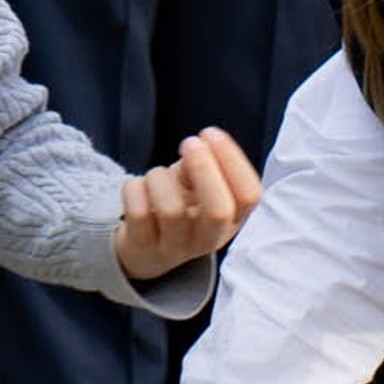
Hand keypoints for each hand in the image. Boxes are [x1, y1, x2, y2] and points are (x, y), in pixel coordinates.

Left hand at [113, 126, 259, 281]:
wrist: (148, 246)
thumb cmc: (179, 206)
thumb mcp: (197, 185)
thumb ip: (201, 166)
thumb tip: (198, 147)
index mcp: (232, 219)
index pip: (249, 195)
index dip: (232, 159)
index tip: (210, 134)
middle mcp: (209, 238)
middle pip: (219, 210)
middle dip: (203, 168)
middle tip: (190, 143)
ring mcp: (176, 248)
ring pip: (171, 209)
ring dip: (160, 177)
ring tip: (157, 176)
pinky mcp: (144, 248)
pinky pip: (138, 212)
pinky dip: (134, 188)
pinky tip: (138, 189)